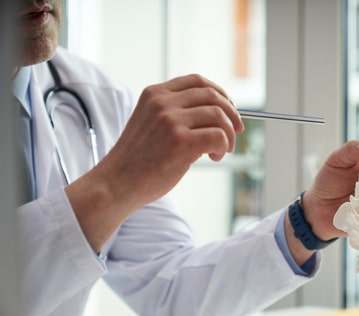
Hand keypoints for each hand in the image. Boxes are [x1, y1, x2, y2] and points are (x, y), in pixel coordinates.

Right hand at [99, 74, 243, 207]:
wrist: (116, 183)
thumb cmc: (138, 159)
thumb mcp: (150, 123)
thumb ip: (175, 112)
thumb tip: (218, 113)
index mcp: (155, 94)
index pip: (198, 81)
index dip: (220, 93)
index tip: (228, 109)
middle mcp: (163, 102)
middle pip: (213, 96)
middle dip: (231, 114)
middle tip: (236, 131)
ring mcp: (171, 121)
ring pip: (219, 116)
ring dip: (228, 134)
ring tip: (221, 150)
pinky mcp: (181, 142)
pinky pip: (218, 136)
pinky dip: (223, 146)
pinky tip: (213, 157)